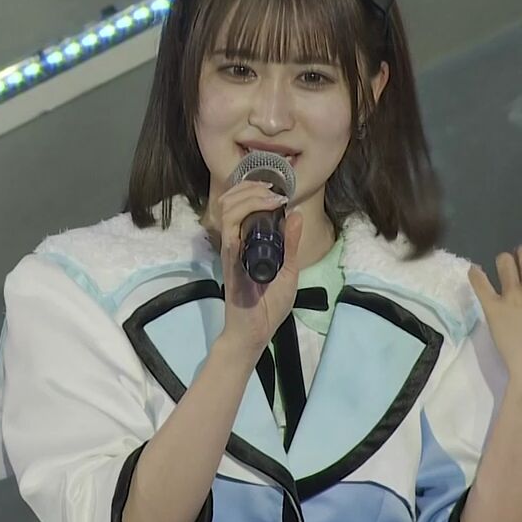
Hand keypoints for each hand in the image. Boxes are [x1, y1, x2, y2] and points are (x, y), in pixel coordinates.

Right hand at [208, 181, 304, 356]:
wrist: (255, 333)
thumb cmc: (268, 306)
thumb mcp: (289, 270)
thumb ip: (291, 244)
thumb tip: (295, 214)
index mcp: (247, 243)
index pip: (238, 206)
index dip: (252, 190)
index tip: (274, 189)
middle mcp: (235, 243)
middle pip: (229, 202)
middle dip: (249, 188)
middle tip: (271, 188)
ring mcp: (231, 251)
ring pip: (226, 211)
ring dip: (248, 197)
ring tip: (268, 197)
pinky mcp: (231, 262)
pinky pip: (230, 234)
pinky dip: (244, 217)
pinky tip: (263, 214)